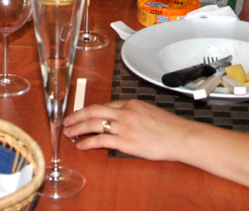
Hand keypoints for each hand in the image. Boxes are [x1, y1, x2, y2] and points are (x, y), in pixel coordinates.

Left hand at [63, 100, 195, 162]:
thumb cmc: (170, 128)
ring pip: (94, 124)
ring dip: (78, 128)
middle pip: (93, 110)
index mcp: (131, 104)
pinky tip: (81, 145)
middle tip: (67, 120)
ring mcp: (124, 127)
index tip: (82, 115)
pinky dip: (88, 142)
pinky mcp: (126, 142)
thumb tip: (123, 120)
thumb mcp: (150, 112)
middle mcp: (125, 113)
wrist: (181, 137)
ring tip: (69, 133)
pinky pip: (100, 140)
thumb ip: (134, 114)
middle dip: (77, 115)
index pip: (105, 105)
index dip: (90, 110)